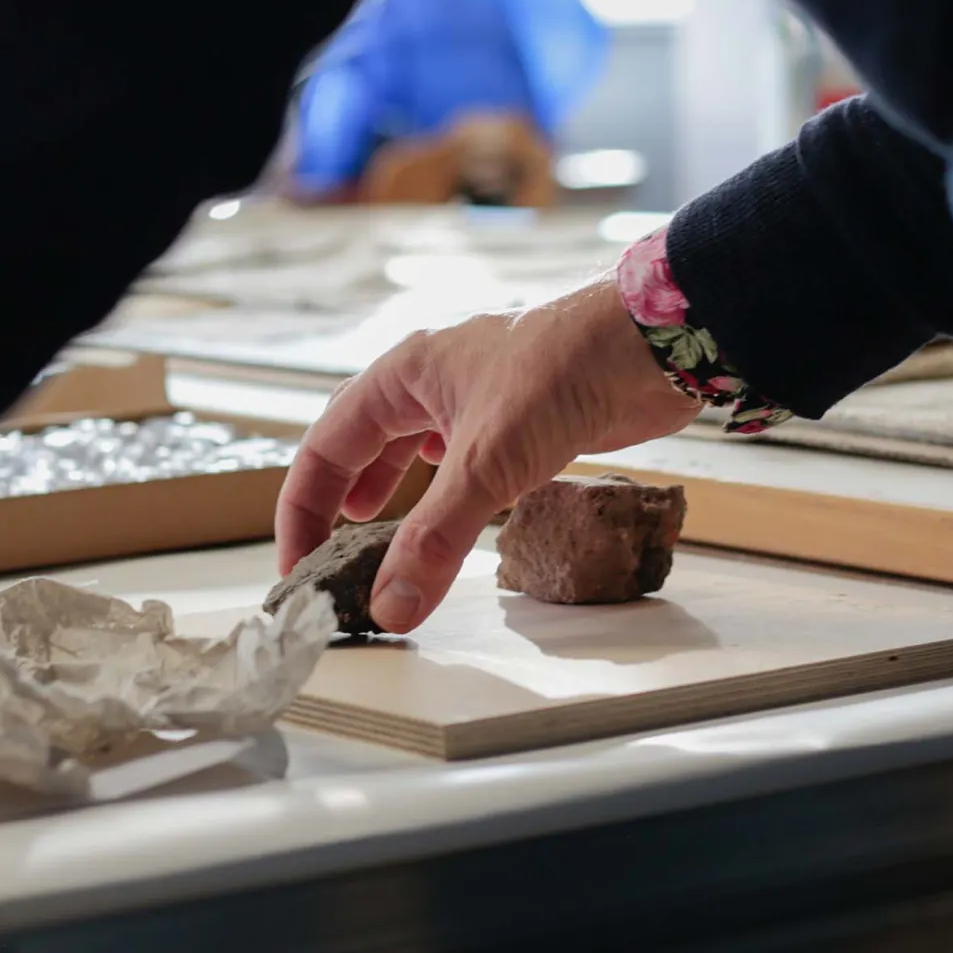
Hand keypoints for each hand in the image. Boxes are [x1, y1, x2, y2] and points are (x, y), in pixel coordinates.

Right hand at [276, 276, 700, 632]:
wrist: (652, 345)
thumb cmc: (562, 372)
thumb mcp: (485, 466)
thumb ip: (434, 540)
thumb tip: (390, 607)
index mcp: (402, 374)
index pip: (325, 447)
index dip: (305, 510)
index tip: (300, 566)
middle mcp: (431, 380)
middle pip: (359, 444)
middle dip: (338, 503)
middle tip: (328, 559)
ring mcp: (476, 396)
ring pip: (411, 448)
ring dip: (388, 493)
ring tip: (372, 535)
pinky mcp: (520, 417)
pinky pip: (462, 458)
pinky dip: (444, 491)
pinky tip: (452, 511)